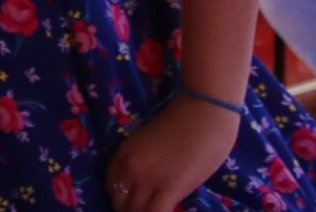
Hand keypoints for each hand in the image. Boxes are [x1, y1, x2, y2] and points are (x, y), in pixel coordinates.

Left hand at [107, 96, 242, 211]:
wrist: (204, 112)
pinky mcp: (168, 189)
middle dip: (130, 211)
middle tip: (145, 210)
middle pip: (120, 203)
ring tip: (156, 211)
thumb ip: (145, 162)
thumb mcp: (149, 142)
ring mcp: (147, 179)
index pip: (111, 186)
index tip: (134, 204)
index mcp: (123, 153)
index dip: (122, 200)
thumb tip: (150, 184)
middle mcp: (129, 168)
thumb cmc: (183, 122)